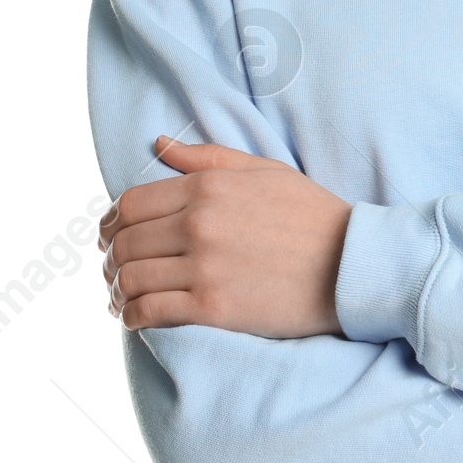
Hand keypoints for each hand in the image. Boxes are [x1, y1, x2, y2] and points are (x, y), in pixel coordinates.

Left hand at [97, 136, 351, 337]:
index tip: (111, 236)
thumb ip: (206, 159)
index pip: (131, 203)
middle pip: (125, 241)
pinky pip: (150, 311)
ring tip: (121, 298)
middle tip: (113, 270)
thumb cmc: (311, 214)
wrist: (351, 263)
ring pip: (131, 278)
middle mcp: (199, 223)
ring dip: (117, 290)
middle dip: (110, 258)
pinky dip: (133, 316)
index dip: (111, 222)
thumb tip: (158, 144)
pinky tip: (135, 318)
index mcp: (208, 187)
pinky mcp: (214, 308)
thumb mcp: (263, 170)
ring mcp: (205, 267)